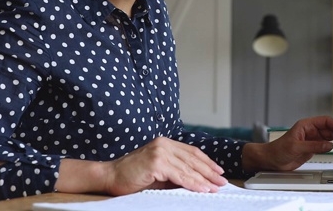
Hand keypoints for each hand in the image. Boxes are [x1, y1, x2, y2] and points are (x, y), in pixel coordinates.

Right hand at [55, 137, 226, 194]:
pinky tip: (202, 188)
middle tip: (222, 181)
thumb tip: (197, 180)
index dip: (207, 162)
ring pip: (188, 167)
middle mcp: (164, 144)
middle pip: (193, 158)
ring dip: (204, 179)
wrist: (110, 176)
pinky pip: (180, 175)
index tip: (218, 171)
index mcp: (165, 143)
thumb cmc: (132, 176)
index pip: (192, 152)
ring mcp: (160, 151)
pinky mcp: (156, 162)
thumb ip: (175, 172)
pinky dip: (193, 183)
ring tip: (215, 187)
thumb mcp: (158, 171)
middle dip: (210, 171)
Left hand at [242, 116, 332, 171]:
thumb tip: (329, 145)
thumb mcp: (296, 147)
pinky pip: (326, 145)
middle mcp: (310, 131)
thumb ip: (313, 146)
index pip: (325, 122)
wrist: (271, 159)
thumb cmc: (278, 150)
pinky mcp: (312, 148)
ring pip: (330, 137)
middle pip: (330, 130)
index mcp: (305, 125)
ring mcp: (312, 139)